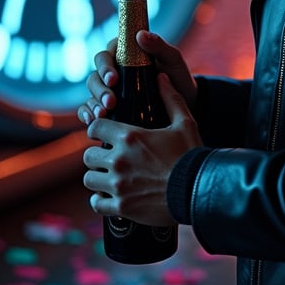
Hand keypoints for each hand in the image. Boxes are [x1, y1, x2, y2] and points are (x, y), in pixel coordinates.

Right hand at [77, 31, 197, 124]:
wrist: (185, 104)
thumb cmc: (177, 77)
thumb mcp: (173, 60)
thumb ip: (159, 46)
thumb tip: (141, 35)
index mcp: (125, 55)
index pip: (106, 54)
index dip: (105, 66)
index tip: (114, 79)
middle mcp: (114, 71)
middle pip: (95, 76)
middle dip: (100, 89)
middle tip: (111, 102)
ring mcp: (111, 91)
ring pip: (92, 94)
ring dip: (94, 103)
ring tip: (103, 114)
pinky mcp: (110, 109)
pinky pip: (90, 110)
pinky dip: (87, 114)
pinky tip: (92, 122)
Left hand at [82, 72, 201, 227]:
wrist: (197, 190)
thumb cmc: (190, 155)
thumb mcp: (184, 122)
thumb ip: (171, 98)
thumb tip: (161, 77)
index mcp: (130, 137)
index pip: (95, 127)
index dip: (97, 129)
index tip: (101, 134)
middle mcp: (119, 160)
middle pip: (88, 156)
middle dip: (96, 156)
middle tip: (107, 158)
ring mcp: (118, 185)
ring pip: (89, 179)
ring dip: (97, 178)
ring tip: (108, 178)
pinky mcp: (120, 207)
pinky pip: (96, 204)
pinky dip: (100, 201)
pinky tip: (109, 198)